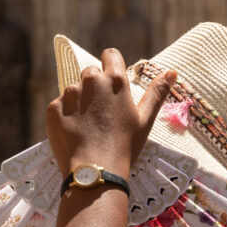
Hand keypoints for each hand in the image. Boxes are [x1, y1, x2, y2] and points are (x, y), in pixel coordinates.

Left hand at [46, 47, 175, 176]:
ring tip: (89, 126)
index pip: (110, 55)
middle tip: (102, 113)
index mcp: (115, 80)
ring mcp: (69, 94)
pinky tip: (76, 132)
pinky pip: (60, 105)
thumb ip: (157, 92)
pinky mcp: (53, 108)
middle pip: (91, 73)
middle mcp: (90, 81)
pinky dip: (66, 115)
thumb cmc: (125, 146)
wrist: (95, 171)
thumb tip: (172, 72)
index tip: (112, 79)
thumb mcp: (145, 119)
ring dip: (80, 101)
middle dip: (95, 87)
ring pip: (74, 89)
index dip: (111, 65)